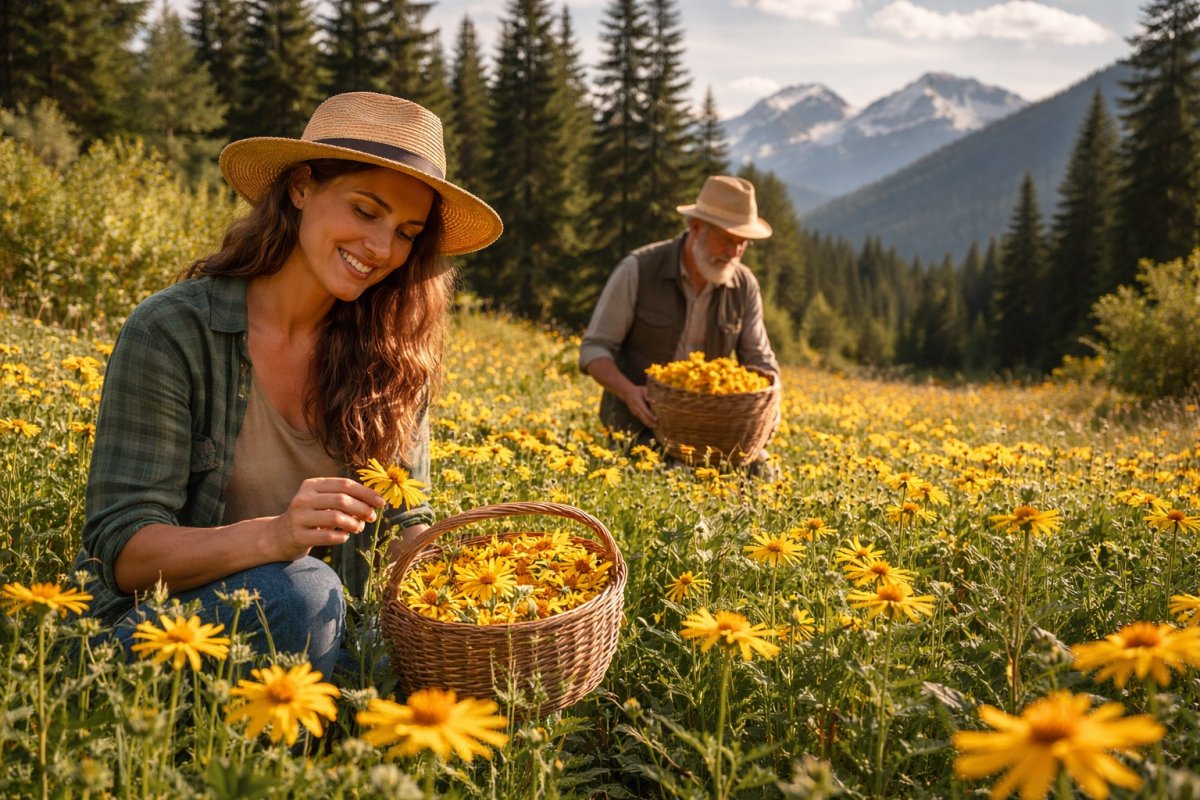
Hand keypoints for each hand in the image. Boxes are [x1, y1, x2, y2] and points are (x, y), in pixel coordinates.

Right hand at [264, 477, 384, 561]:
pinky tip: (344, 536)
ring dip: (353, 524)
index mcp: (312, 485)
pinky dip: (341, 536)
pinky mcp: (298, 535)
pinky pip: (327, 536)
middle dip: (362, 509)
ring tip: (358, 528)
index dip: (366, 493)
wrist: (278, 536)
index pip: (344, 484)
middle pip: (342, 500)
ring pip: (335, 517)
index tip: (381, 502)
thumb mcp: (321, 501)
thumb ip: (343, 498)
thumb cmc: (309, 517)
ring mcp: (299, 517)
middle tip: (372, 517)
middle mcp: (303, 498)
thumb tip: (374, 502)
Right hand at [623, 384, 657, 427]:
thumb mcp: (643, 390)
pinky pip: (640, 419)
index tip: (656, 419)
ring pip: (642, 419)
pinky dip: (645, 422)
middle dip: (650, 422)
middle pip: (643, 417)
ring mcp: (634, 412)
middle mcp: (636, 408)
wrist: (627, 393)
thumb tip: (655, 402)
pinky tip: (650, 425)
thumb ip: (648, 395)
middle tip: (656, 426)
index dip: (651, 415)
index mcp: (638, 402)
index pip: (645, 410)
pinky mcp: (634, 413)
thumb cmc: (638, 390)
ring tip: (654, 427)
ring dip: (648, 424)